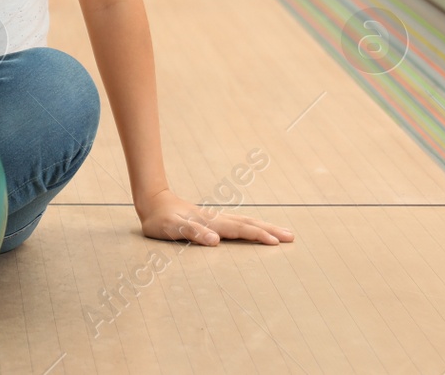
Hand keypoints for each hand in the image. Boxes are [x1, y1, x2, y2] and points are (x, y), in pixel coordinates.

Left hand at [137, 188, 294, 246]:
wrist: (153, 202)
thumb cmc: (161, 220)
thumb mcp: (172, 229)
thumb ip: (193, 233)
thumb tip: (216, 242)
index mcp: (211, 223)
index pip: (240, 229)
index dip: (258, 235)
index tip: (276, 242)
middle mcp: (217, 220)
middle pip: (249, 224)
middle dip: (270, 230)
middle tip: (291, 237)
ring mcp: (216, 219)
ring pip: (245, 222)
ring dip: (264, 227)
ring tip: (280, 232)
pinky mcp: (212, 221)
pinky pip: (236, 224)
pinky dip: (250, 226)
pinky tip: (256, 228)